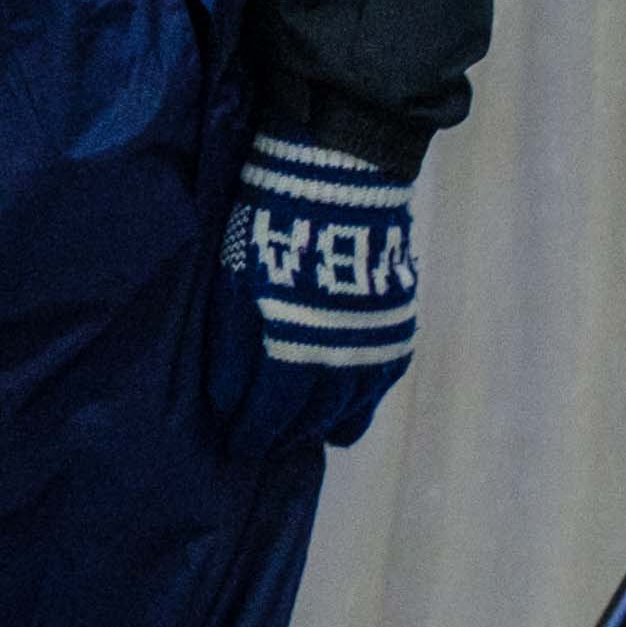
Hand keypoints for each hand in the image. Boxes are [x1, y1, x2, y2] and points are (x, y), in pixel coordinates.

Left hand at [206, 131, 419, 455]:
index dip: (251, 435)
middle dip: (282, 436)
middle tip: (262, 444)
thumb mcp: (234, 281)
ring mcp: (374, 346)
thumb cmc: (270, 223)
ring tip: (299, 433)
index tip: (236, 447)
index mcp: (291, 348)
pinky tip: (342, 412)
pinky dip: (359, 406)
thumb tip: (228, 402)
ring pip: (350, 411)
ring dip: (321, 427)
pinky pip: (380, 388)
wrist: (338, 178)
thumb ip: (232, 348)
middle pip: (310, 420)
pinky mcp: (397, 329)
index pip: (269, 414)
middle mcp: (339, 359)